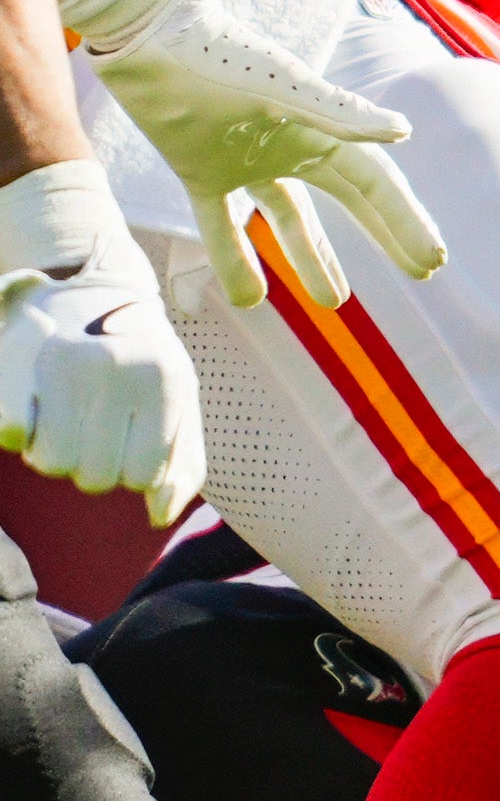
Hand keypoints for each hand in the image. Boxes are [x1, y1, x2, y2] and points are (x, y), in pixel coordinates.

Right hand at [0, 160, 195, 520]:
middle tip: (92, 427)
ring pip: (51, 463)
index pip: (144, 475)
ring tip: (65, 419)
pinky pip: (10, 434)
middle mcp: (117, 369)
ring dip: (54, 454)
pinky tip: (34, 409)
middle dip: (92, 465)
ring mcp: (63, 365)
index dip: (132, 471)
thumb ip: (182, 464)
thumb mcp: (178, 401)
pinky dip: (19, 434)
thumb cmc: (139, 359)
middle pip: (95, 478)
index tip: (129, 442)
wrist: (87, 286)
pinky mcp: (15, 364)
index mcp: (165, 381)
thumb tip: (158, 515)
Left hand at [85, 0, 443, 311]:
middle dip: (386, 234)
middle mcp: (291, 146)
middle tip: (421, 272)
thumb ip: (338, 113)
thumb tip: (403, 134)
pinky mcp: (201, 171)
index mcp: (320, 127)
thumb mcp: (281, 87)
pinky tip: (248, 300)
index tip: (432, 260)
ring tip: (334, 303)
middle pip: (350, 199)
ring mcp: (247, 162)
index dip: (406, 222)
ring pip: (290, 219)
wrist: (145, 37)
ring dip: (313, 258)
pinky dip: (233, 259)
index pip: (375, 185)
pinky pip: (221, 225)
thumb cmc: (217, 55)